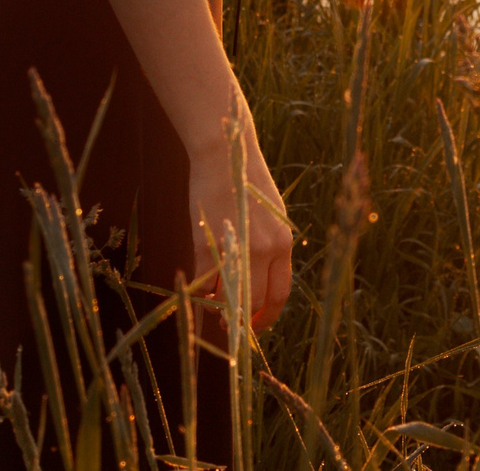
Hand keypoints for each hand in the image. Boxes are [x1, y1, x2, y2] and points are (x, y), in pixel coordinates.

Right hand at [187, 130, 296, 330]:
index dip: (267, 316)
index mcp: (283, 243)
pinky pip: (203, 282)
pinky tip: (196, 289)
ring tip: (211, 303)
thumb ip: (270, 248)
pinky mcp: (208, 243)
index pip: (280, 294)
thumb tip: (261, 285)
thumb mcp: (271, 216)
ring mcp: (236, 247)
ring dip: (217, 308)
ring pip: (227, 298)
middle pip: (255, 302)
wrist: (226, 153)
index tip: (256, 326)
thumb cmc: (246, 183)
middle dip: (242, 320)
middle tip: (230, 325)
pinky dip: (198, 292)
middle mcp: (265, 249)